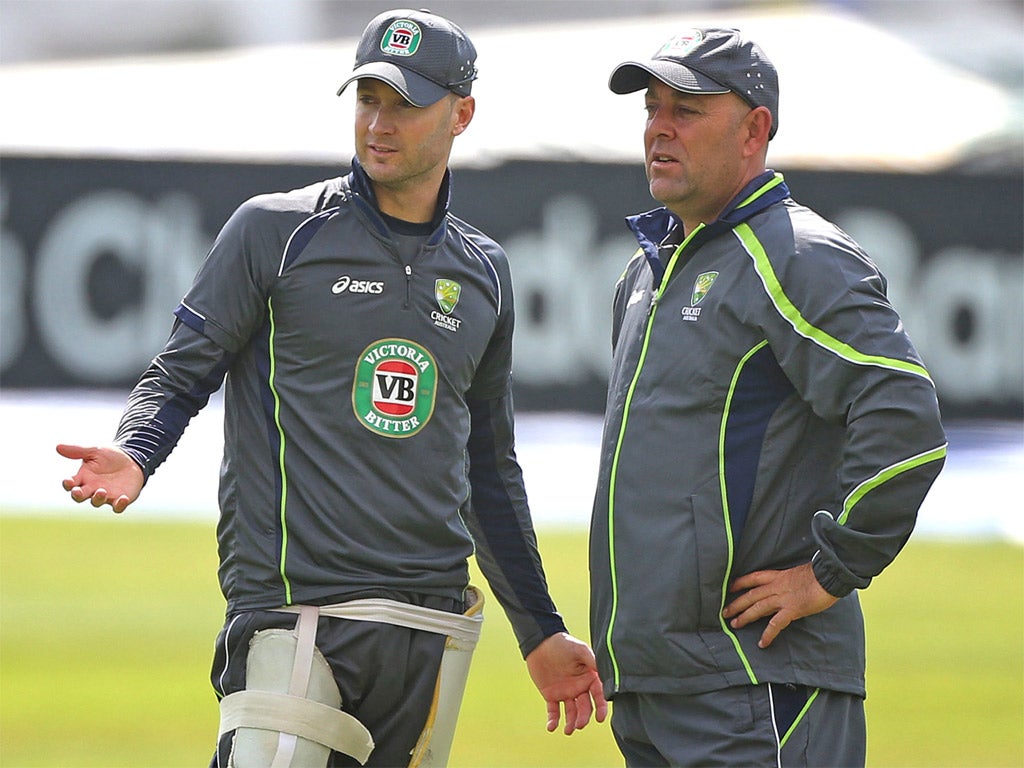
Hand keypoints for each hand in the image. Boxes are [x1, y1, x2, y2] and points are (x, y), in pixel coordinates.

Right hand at [56, 444, 143, 513]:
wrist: (132, 461)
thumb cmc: (110, 457)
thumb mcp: (95, 451)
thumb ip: (78, 451)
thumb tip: (58, 446)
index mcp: (83, 478)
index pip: (71, 484)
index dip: (68, 484)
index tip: (68, 481)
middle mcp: (91, 489)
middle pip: (80, 496)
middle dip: (77, 495)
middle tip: (77, 492)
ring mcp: (105, 496)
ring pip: (97, 502)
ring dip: (97, 498)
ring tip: (101, 491)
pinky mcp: (120, 499)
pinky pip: (118, 507)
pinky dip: (119, 505)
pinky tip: (123, 499)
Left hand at [525, 632, 607, 734]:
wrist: (540, 642)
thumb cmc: (562, 643)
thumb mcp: (579, 649)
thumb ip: (592, 660)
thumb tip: (604, 672)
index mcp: (589, 677)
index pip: (598, 695)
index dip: (601, 707)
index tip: (600, 717)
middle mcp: (580, 687)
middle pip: (585, 707)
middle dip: (584, 718)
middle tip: (580, 725)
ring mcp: (566, 692)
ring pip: (572, 712)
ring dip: (571, 722)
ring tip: (568, 730)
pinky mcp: (551, 695)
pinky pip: (553, 711)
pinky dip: (553, 721)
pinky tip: (551, 727)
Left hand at [722, 562, 837, 648]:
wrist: (830, 575)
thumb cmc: (820, 574)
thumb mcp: (800, 573)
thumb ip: (790, 581)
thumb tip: (790, 587)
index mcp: (778, 576)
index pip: (754, 578)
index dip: (740, 583)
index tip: (730, 588)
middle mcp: (777, 586)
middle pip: (751, 594)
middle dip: (737, 603)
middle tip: (725, 612)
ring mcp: (783, 598)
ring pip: (758, 607)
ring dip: (745, 616)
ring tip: (735, 625)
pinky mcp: (792, 610)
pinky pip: (775, 624)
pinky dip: (768, 634)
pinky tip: (762, 643)